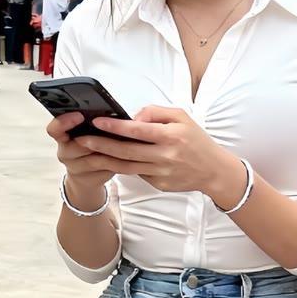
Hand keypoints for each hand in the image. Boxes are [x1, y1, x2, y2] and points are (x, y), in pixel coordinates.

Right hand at [47, 111, 117, 207]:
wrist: (87, 176)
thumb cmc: (90, 146)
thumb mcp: (87, 132)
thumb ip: (93, 124)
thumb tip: (114, 113)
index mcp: (62, 136)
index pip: (54, 129)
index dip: (64, 122)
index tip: (80, 116)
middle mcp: (65, 153)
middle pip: (76, 146)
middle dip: (94, 139)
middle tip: (110, 130)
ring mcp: (75, 168)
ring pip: (94, 160)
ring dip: (110, 150)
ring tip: (126, 140)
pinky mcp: (90, 179)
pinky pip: (105, 169)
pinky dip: (119, 161)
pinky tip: (131, 155)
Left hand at [76, 106, 243, 202]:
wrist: (214, 170)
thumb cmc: (196, 140)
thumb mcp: (181, 117)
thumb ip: (155, 113)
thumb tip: (132, 118)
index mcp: (171, 137)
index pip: (137, 131)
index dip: (115, 127)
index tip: (97, 122)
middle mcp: (165, 157)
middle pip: (126, 152)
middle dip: (101, 145)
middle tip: (82, 139)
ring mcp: (161, 173)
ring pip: (127, 167)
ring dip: (105, 159)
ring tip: (89, 151)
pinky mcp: (159, 184)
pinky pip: (137, 173)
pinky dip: (123, 166)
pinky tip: (110, 160)